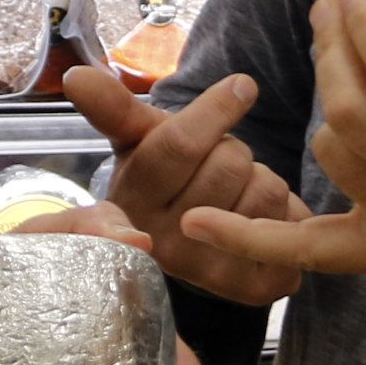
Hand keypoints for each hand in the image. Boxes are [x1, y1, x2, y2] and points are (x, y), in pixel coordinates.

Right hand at [61, 64, 306, 308]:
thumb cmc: (166, 178)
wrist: (195, 244)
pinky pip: (290, 222)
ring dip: (260, 179)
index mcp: (130, 202)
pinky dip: (286, 209)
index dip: (213, 112)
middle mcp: (163, 245)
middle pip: (230, 161)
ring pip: (265, 188)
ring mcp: (207, 272)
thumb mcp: (139, 141)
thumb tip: (75, 75)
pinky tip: (260, 219)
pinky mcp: (251, 288)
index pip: (177, 146)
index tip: (243, 85)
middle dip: (233, 150)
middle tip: (216, 165)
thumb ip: (113, 109)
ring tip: (234, 195)